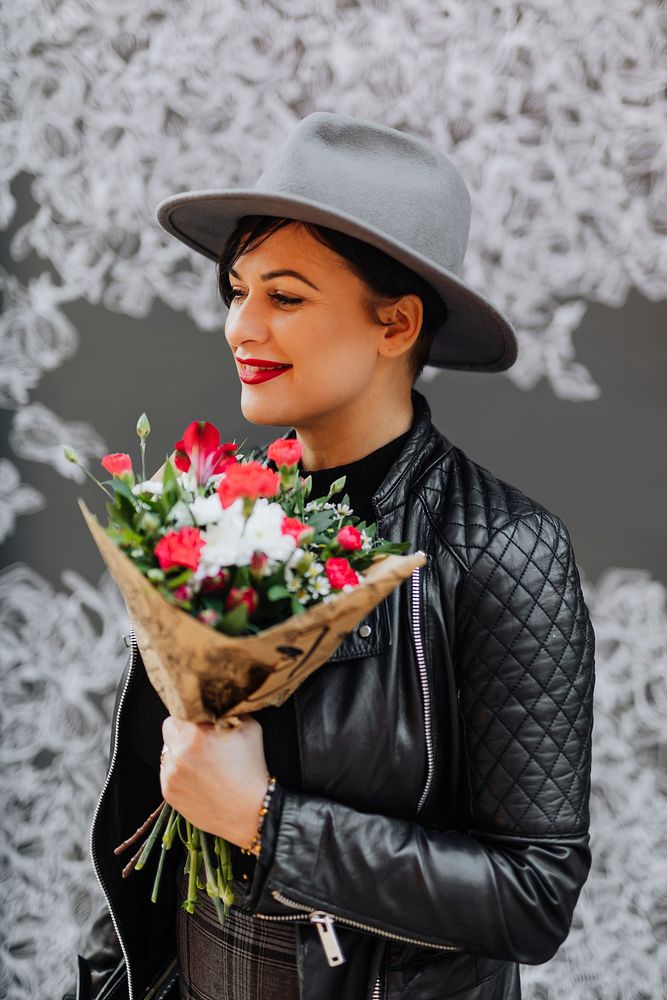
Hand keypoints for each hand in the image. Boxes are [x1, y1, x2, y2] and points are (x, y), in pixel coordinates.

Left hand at [160, 714, 269, 846]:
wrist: (251, 810)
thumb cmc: (252, 768)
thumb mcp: (250, 728)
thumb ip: (230, 712)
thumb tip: (220, 704)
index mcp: (197, 732)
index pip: (180, 710)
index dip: (191, 714)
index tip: (200, 720)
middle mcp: (179, 751)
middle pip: (169, 727)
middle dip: (181, 730)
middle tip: (198, 739)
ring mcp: (171, 773)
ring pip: (167, 751)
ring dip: (178, 751)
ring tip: (200, 762)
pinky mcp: (168, 792)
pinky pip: (167, 772)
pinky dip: (177, 772)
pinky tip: (197, 778)